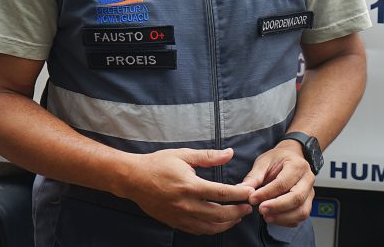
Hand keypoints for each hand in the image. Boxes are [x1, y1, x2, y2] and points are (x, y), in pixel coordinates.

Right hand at [115, 147, 253, 234]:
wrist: (133, 179)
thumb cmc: (158, 164)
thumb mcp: (183, 155)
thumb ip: (208, 156)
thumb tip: (230, 153)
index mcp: (190, 186)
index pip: (222, 193)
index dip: (239, 194)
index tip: (250, 193)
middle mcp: (186, 204)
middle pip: (219, 214)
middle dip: (237, 212)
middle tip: (248, 207)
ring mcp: (180, 216)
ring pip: (209, 227)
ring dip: (227, 224)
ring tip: (237, 217)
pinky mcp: (174, 222)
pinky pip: (197, 230)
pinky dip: (211, 229)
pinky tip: (218, 223)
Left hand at [242, 142, 315, 226]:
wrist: (291, 157)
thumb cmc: (278, 160)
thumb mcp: (264, 162)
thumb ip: (254, 176)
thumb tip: (242, 190)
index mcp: (297, 165)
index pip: (283, 183)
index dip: (266, 193)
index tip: (252, 199)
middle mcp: (307, 179)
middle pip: (296, 198)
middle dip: (277, 207)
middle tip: (260, 210)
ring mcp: (310, 192)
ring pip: (301, 211)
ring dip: (282, 217)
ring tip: (266, 216)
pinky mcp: (308, 202)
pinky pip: (300, 217)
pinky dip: (287, 221)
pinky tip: (273, 217)